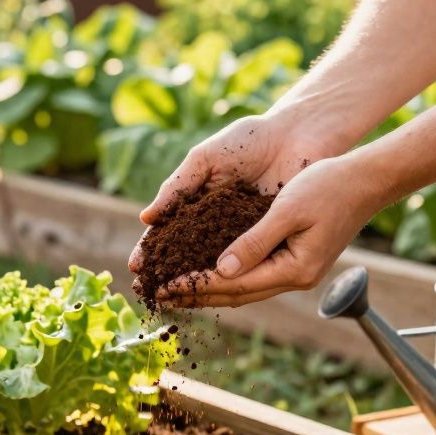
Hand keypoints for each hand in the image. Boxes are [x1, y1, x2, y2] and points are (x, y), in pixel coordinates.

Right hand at [128, 112, 349, 273]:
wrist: (298, 135)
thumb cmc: (250, 140)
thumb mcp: (207, 159)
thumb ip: (178, 187)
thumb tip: (146, 219)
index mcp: (197, 203)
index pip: (169, 232)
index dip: (153, 250)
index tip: (137, 268)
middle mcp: (216, 224)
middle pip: (187, 256)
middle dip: (168, 275)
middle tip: (149, 293)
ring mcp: (242, 235)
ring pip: (215, 265)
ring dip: (196, 284)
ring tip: (175, 299)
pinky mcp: (268, 241)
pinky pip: (248, 263)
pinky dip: (233, 278)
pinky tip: (217, 292)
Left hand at [155, 154, 383, 307]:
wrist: (366, 180)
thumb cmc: (329, 187)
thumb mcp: (286, 210)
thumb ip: (254, 241)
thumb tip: (222, 269)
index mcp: (295, 269)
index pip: (234, 284)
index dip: (195, 285)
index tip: (163, 285)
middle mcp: (296, 278)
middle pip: (236, 294)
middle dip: (196, 294)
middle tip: (159, 295)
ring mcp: (298, 272)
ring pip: (244, 289)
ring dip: (209, 289)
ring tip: (176, 289)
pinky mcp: (296, 261)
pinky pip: (255, 276)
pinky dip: (228, 276)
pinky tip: (207, 273)